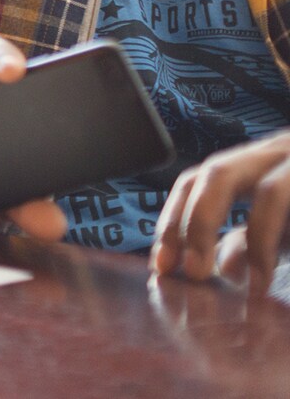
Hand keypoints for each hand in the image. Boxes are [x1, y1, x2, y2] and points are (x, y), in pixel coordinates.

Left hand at [152, 130, 289, 292]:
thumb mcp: (284, 223)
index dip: (173, 220)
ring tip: (257, 287)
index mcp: (256, 160)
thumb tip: (222, 266)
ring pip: (271, 193)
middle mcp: (279, 152)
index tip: (163, 265)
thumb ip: (251, 240)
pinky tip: (278, 274)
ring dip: (258, 242)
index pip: (196, 178)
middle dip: (198, 222)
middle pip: (219, 173)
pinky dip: (282, 245)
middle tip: (193, 273)